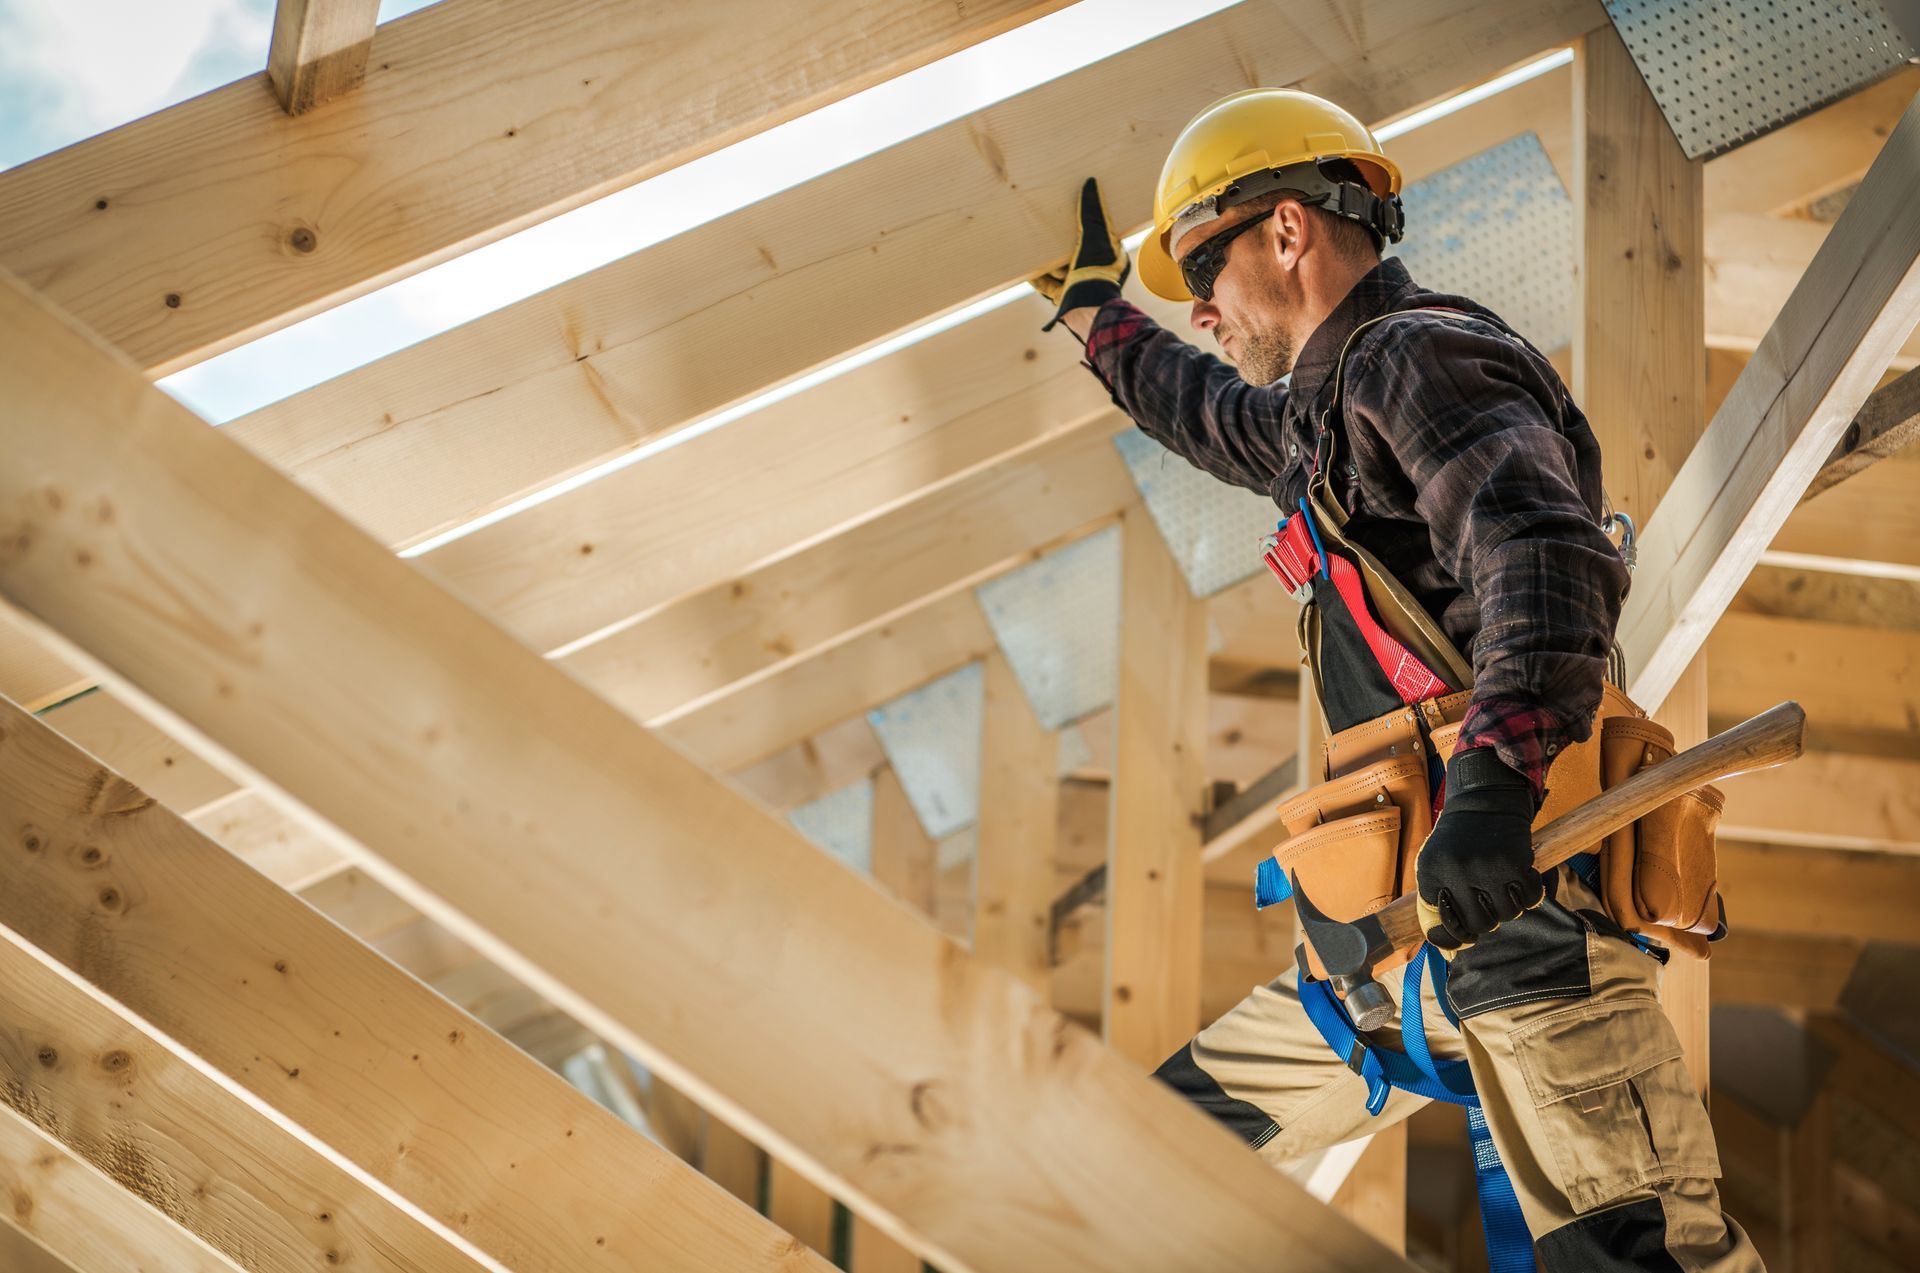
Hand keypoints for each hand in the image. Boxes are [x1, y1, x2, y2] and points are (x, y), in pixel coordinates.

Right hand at [1031, 177, 1129, 331]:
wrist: (1087, 310)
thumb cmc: (1097, 272)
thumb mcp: (1097, 235)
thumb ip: (1092, 211)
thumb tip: (1091, 182)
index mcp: (1110, 256)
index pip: (1097, 234)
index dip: (1085, 222)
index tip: (1072, 210)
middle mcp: (1096, 271)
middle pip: (1075, 251)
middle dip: (1061, 241)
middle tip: (1048, 225)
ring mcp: (1079, 285)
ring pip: (1060, 268)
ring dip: (1048, 259)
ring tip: (1032, 244)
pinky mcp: (1064, 298)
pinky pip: (1047, 285)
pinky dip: (1037, 276)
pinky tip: (1025, 268)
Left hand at [1416, 749, 1544, 950]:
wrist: (1484, 799)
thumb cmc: (1459, 838)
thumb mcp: (1435, 862)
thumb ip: (1439, 900)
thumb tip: (1450, 948)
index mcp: (1431, 873)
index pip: (1444, 923)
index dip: (1457, 933)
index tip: (1465, 932)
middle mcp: (1456, 873)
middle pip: (1480, 925)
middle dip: (1488, 920)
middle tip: (1490, 903)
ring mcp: (1486, 868)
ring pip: (1507, 915)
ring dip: (1510, 906)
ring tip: (1505, 887)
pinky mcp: (1514, 862)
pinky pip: (1530, 899)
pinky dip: (1531, 893)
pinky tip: (1523, 877)